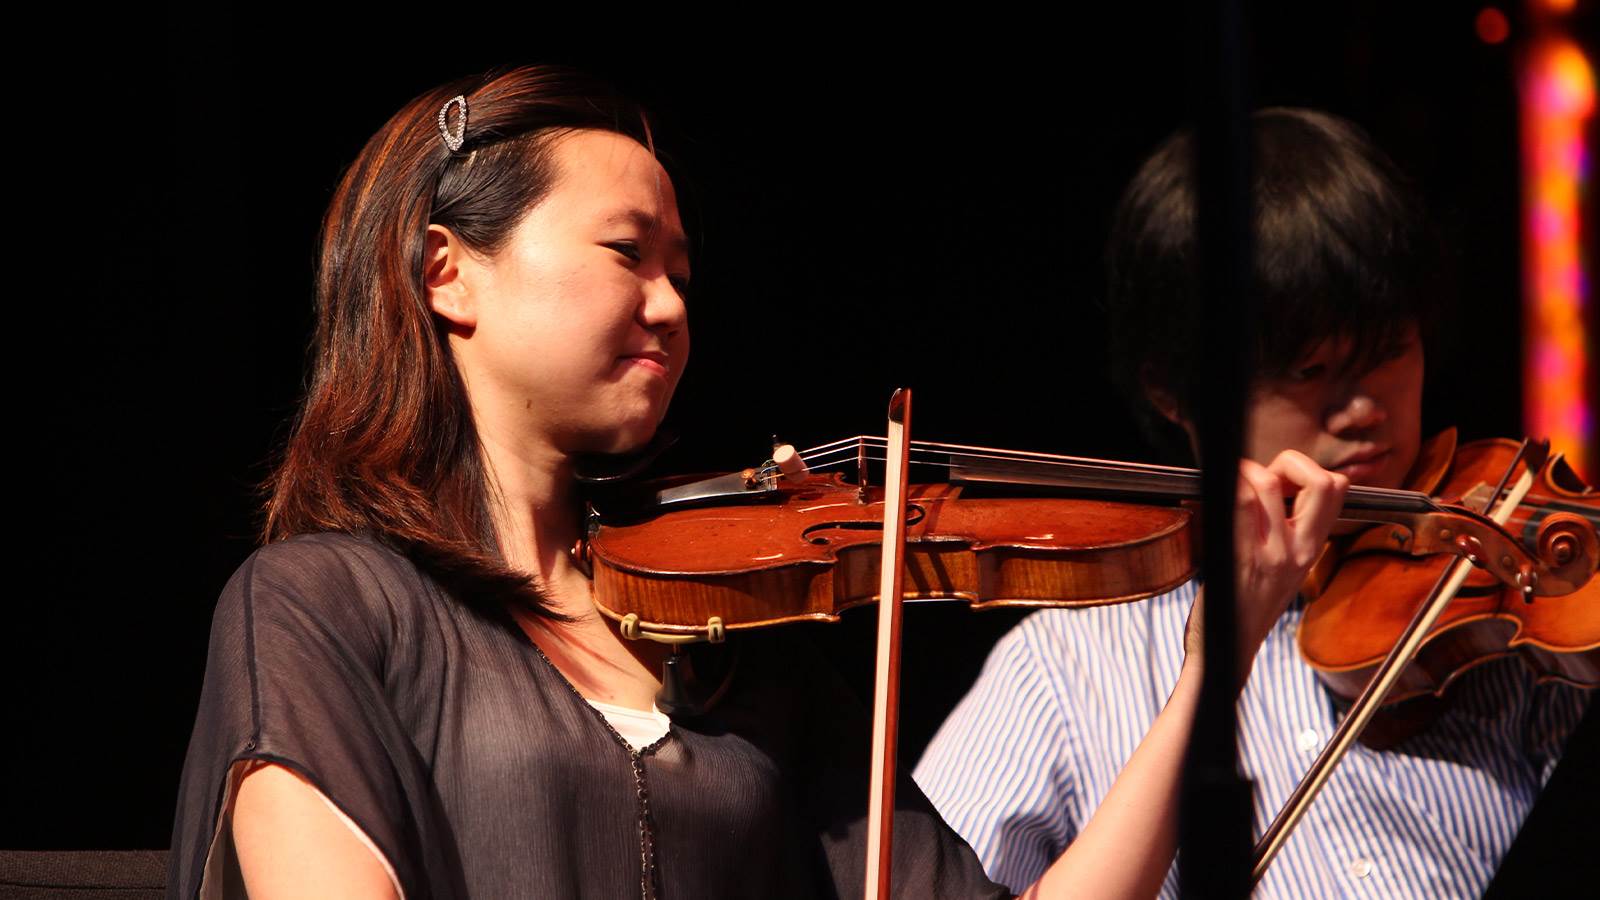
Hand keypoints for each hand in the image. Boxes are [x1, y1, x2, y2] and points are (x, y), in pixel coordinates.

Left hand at [1183, 450, 1348, 688]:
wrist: (1228, 649)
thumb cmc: (1247, 604)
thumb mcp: (1283, 567)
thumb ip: (1287, 531)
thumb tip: (1274, 486)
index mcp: (1312, 548)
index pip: (1337, 488)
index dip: (1308, 470)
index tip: (1280, 479)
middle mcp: (1300, 550)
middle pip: (1323, 481)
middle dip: (1291, 461)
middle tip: (1263, 475)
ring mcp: (1272, 555)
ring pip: (1269, 484)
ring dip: (1247, 469)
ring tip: (1233, 481)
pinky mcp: (1240, 559)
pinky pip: (1238, 506)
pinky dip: (1227, 486)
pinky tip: (1217, 491)